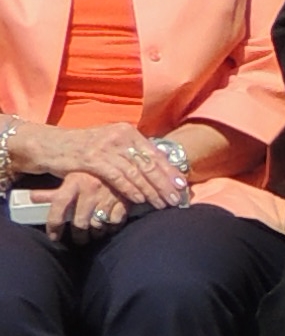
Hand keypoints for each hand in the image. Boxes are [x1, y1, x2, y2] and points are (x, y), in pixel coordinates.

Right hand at [21, 122, 183, 216]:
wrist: (52, 145)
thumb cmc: (85, 148)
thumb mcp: (111, 146)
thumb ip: (132, 154)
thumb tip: (159, 169)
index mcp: (128, 132)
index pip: (155, 153)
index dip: (170, 171)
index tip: (182, 187)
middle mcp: (119, 136)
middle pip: (148, 163)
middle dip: (164, 184)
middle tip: (176, 200)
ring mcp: (105, 146)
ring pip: (135, 172)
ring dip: (150, 190)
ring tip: (162, 204)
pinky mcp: (91, 158)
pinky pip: (117, 176)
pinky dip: (130, 189)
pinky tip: (140, 200)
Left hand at [42, 167, 127, 237]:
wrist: (124, 166)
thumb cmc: (93, 173)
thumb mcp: (72, 177)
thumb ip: (53, 191)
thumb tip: (32, 197)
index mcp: (75, 181)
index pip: (59, 206)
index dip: (54, 225)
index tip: (54, 236)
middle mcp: (90, 190)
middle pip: (80, 223)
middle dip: (79, 236)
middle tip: (78, 238)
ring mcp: (108, 197)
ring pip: (97, 226)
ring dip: (95, 234)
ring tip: (94, 233)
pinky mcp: (124, 203)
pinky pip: (114, 223)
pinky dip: (111, 228)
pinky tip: (108, 226)